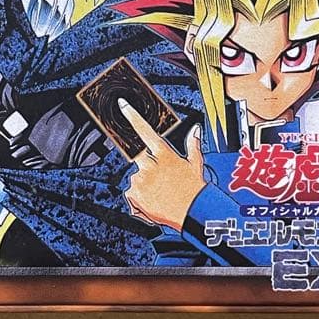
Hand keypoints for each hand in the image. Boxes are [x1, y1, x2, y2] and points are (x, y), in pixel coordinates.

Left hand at [119, 99, 205, 231]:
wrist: (193, 213)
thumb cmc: (195, 190)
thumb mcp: (196, 165)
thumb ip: (193, 145)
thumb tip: (196, 130)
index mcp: (164, 154)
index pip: (145, 131)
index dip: (132, 116)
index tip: (122, 105)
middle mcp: (150, 164)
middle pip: (138, 158)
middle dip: (147, 168)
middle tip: (161, 181)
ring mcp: (140, 179)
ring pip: (136, 178)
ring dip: (145, 185)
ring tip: (161, 195)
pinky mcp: (134, 193)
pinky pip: (132, 193)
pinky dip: (140, 198)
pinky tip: (154, 202)